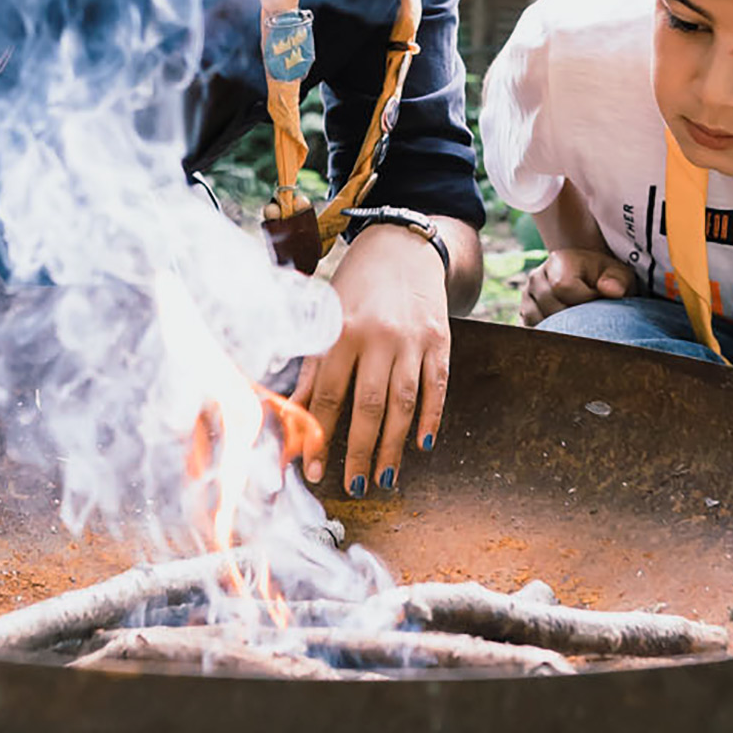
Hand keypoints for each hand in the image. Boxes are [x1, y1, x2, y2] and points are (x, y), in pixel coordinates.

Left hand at [293, 224, 449, 496]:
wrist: (403, 246)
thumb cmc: (356, 286)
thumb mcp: (326, 318)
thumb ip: (313, 367)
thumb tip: (292, 416)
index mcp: (342, 331)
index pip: (329, 396)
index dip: (320, 438)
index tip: (313, 472)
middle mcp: (379, 337)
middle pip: (368, 406)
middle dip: (359, 452)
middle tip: (354, 486)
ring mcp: (413, 340)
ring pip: (404, 404)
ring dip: (394, 445)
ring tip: (385, 477)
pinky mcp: (440, 340)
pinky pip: (437, 387)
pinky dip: (431, 418)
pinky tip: (422, 444)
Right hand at [520, 248, 634, 327]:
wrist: (588, 278)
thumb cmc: (606, 278)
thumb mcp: (619, 274)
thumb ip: (618, 280)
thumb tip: (612, 290)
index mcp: (559, 261)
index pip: (563, 286)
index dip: (584, 299)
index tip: (599, 301)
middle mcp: (537, 277)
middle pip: (550, 307)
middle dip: (574, 317)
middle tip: (591, 319)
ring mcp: (528, 296)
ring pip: (539, 322)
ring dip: (560, 328)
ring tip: (579, 326)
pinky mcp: (524, 313)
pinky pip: (532, 331)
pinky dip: (549, 335)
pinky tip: (565, 334)